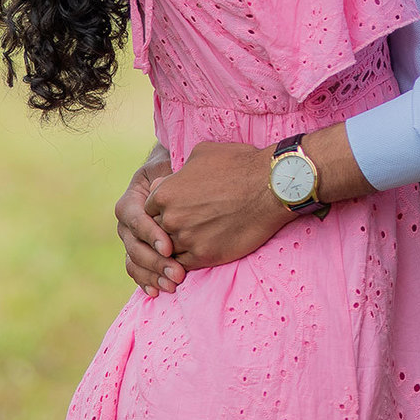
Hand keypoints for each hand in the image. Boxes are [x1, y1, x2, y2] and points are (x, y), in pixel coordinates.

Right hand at [116, 150, 185, 295]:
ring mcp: (129, 240)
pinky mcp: (136, 253)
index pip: (136, 219)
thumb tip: (169, 184)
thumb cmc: (175, 173)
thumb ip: (168, 180)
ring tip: (172, 285)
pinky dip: (145, 281)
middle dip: (156, 262)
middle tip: (178, 274)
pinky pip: (135, 270)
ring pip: (134, 261)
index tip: (169, 247)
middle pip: (134, 245)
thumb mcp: (170, 169)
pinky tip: (156, 292)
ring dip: (152, 275)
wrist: (170, 178)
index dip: (151, 234)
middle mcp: (125, 223)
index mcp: (130, 201)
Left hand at [143, 140, 287, 268]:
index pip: (148, 210)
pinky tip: (200, 251)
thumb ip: (177, 172)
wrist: (270, 186)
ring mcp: (187, 239)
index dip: (161, 210)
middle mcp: (171, 218)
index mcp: (166, 193)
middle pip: (157, 231)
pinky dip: (188, 261)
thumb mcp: (201, 154)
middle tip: (184, 226)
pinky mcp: (205, 256)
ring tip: (192, 240)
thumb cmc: (239, 164)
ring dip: (177, 247)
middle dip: (167, 229)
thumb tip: (165, 181)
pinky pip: (185, 265)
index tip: (174, 210)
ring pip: (169, 250)